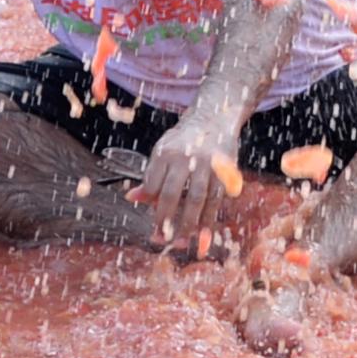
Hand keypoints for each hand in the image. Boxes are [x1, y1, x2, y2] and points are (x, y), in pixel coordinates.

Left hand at [133, 108, 243, 250]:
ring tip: (182, 241)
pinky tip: (202, 230)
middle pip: (172, 194)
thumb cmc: (184, 140)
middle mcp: (185, 156)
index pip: (152, 185)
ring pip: (196, 199)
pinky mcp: (224, 169)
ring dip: (188, 224)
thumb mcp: (163, 151)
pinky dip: (209, 217)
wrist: (215, 117)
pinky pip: (216, 199)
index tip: (153, 222)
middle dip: (166, 220)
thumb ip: (150, 176)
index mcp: (165, 152)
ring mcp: (207, 163)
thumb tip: (131, 198)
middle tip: (163, 238)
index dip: (151, 206)